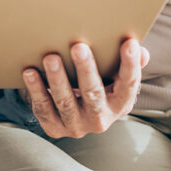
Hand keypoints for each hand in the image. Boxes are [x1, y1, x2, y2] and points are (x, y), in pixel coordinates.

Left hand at [20, 38, 149, 138]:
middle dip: (86, 71)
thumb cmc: (100, 84)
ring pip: (66, 103)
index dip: (130, 65)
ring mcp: (76, 126)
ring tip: (50, 57)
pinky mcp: (54, 128)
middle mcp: (100, 119)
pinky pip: (43, 108)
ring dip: (57, 79)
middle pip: (94, 95)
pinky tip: (30, 72)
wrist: (76, 113)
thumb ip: (130, 63)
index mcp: (120, 104)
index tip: (129, 43)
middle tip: (79, 47)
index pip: (129, 85)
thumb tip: (140, 51)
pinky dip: (36, 90)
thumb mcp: (116, 77)